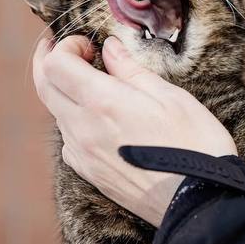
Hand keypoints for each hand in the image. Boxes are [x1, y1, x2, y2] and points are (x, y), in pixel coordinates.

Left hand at [32, 35, 237, 225]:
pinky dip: (75, 120)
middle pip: (44, 86)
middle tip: (64, 48)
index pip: (56, 65)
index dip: (65, 45)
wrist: (200, 201)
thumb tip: (110, 49)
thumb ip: (133, 71)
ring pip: (57, 113)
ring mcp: (83, 154)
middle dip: (48, 61)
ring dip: (65, 91)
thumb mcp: (172, 97)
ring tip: (92, 82)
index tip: (88, 42)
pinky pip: (69, 140)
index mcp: (102, 102)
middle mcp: (82, 128)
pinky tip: (98, 119)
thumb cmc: (195, 145)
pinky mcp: (90, 174)